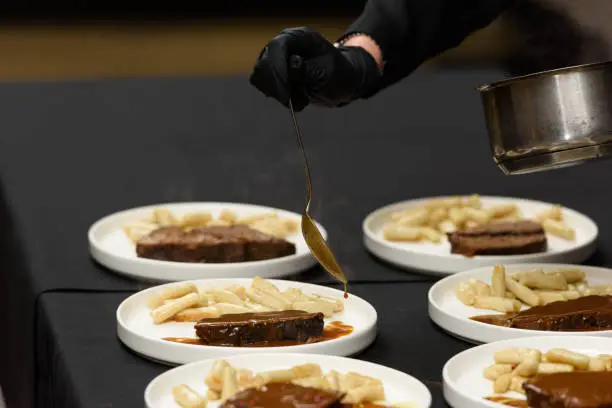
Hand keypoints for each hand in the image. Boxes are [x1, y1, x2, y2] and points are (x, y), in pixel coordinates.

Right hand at [250, 27, 380, 111]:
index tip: (285, 94)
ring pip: (261, 77)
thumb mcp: (328, 73)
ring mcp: (276, 58)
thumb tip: (291, 65)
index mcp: (299, 37)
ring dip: (278, 93)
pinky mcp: (274, 72)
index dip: (277, 71)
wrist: (342, 81)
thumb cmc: (339, 74)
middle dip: (277, 86)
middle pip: (264, 63)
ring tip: (301, 100)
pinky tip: (295, 98)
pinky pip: (265, 85)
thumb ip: (307, 70)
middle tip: (295, 102)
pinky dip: (278, 96)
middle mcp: (284, 44)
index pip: (277, 48)